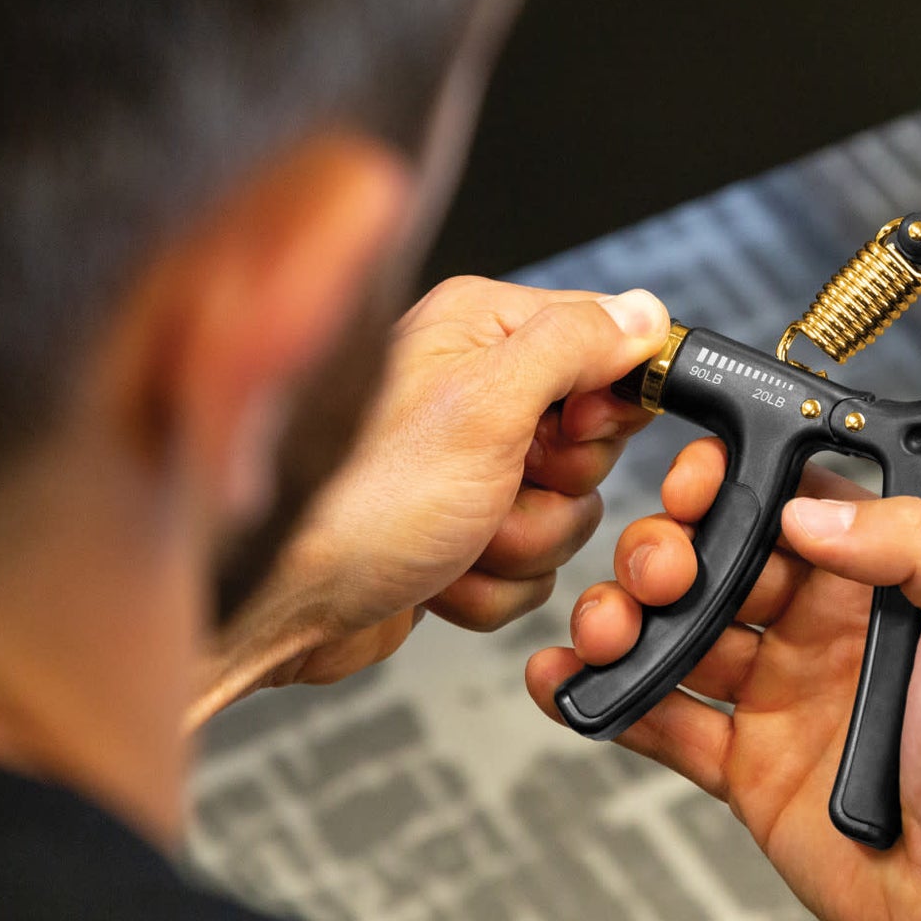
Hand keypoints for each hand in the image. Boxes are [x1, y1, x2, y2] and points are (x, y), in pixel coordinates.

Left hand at [190, 277, 667, 726]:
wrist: (275, 608)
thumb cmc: (352, 504)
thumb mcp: (484, 406)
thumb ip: (574, 346)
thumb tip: (644, 312)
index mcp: (478, 330)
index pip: (603, 342)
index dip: (601, 405)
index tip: (562, 434)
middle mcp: (472, 390)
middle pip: (592, 442)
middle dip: (552, 492)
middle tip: (494, 490)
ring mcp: (464, 469)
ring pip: (564, 517)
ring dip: (517, 549)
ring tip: (451, 541)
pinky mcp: (455, 535)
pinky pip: (526, 569)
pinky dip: (488, 588)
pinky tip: (434, 577)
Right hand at [526, 439, 920, 920]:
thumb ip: (913, 540)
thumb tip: (806, 509)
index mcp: (873, 577)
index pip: (782, 499)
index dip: (729, 483)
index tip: (695, 483)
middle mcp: (815, 626)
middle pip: (710, 561)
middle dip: (662, 552)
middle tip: (659, 575)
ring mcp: (774, 696)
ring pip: (672, 635)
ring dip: (623, 620)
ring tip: (606, 631)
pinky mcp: (743, 766)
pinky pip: (660, 722)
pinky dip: (605, 700)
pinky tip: (567, 681)